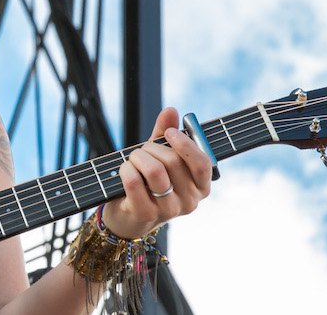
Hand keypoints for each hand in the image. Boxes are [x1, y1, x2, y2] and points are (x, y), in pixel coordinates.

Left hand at [101, 107, 212, 238]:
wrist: (129, 215)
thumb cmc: (148, 182)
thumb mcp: (159, 156)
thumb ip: (165, 134)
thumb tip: (171, 111)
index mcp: (201, 186)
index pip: (202, 163)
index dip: (185, 144)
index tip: (169, 132)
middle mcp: (190, 201)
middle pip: (173, 162)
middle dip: (152, 148)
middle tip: (142, 151)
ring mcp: (169, 210)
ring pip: (154, 170)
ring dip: (138, 157)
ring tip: (133, 159)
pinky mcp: (146, 214)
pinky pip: (135, 181)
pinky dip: (126, 169)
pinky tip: (124, 169)